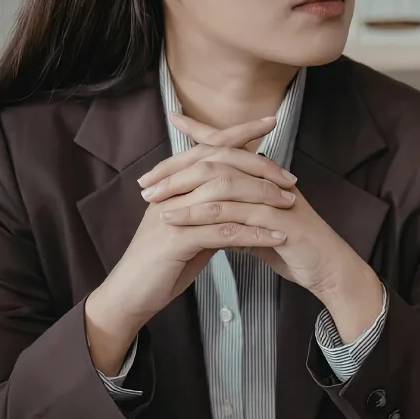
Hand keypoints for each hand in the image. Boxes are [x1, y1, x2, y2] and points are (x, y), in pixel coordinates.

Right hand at [85, 115, 296, 370]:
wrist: (129, 296)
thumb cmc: (162, 265)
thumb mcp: (191, 232)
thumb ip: (212, 213)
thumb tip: (241, 202)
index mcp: (173, 185)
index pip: (209, 148)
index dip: (239, 133)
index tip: (270, 122)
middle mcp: (171, 193)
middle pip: (218, 164)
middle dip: (258, 165)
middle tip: (290, 176)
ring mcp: (172, 214)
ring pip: (222, 194)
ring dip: (261, 198)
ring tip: (290, 204)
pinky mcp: (176, 240)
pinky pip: (222, 232)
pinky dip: (253, 234)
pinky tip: (276, 238)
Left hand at [141, 113, 382, 341]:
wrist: (330, 270)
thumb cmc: (299, 250)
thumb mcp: (262, 229)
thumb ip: (239, 218)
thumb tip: (215, 218)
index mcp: (266, 177)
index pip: (229, 146)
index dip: (203, 131)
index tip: (174, 119)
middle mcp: (268, 180)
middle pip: (217, 159)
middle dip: (178, 168)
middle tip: (147, 180)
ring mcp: (272, 197)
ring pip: (220, 182)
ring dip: (182, 190)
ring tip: (154, 200)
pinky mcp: (273, 220)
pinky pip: (230, 211)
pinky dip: (199, 213)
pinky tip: (177, 219)